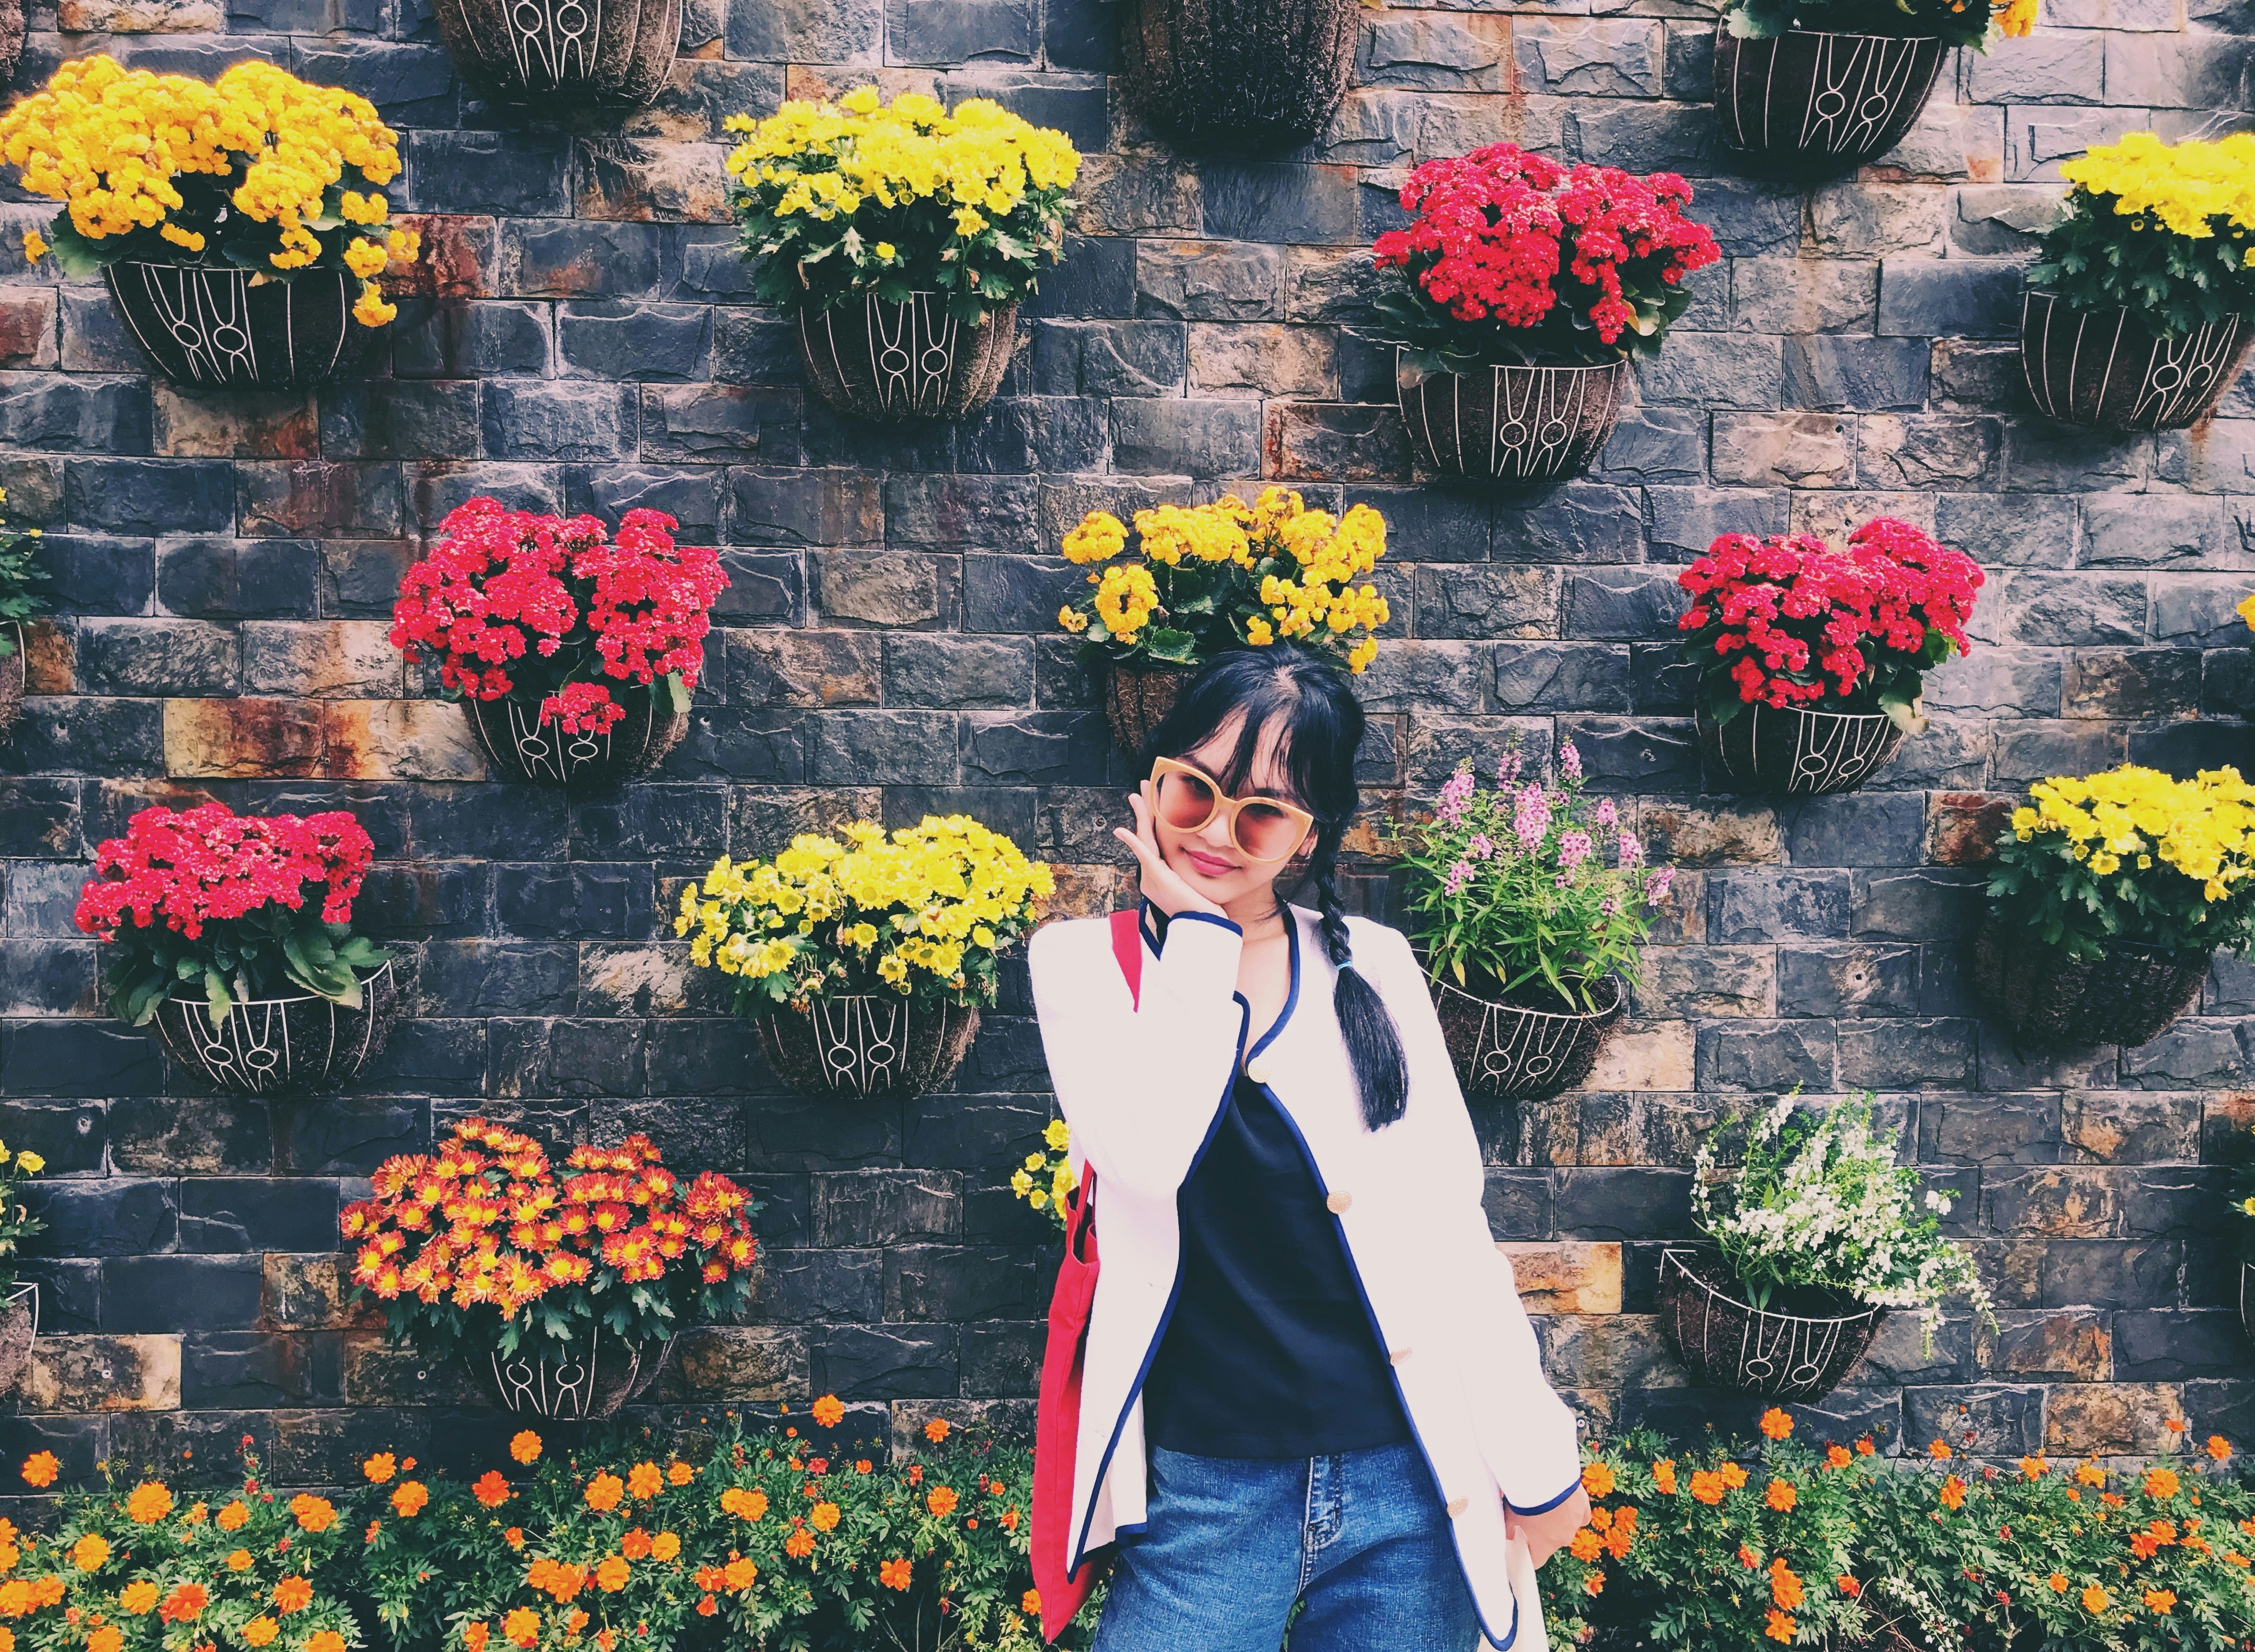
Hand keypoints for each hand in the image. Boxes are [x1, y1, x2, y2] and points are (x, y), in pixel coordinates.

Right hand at [1113, 782, 1224, 919]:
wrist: (1203, 927)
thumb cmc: (1203, 910)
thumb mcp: (1196, 886)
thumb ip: (1190, 874)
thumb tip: (1199, 863)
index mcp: (1160, 875)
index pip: (1154, 842)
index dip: (1151, 821)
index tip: (1153, 801)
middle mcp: (1151, 875)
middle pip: (1146, 837)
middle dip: (1144, 810)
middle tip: (1141, 788)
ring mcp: (1152, 876)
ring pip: (1144, 840)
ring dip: (1140, 816)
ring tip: (1135, 795)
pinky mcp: (1157, 878)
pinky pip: (1144, 856)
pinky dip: (1133, 842)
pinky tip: (1121, 830)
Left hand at [1507, 1486, 1590, 1567]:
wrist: (1546, 1480)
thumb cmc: (1525, 1501)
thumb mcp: (1509, 1517)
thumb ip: (1509, 1530)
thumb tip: (1509, 1535)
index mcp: (1543, 1547)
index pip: (1536, 1561)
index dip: (1529, 1554)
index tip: (1524, 1545)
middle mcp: (1561, 1540)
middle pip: (1551, 1542)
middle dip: (1543, 1532)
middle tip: (1532, 1514)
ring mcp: (1575, 1524)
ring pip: (1566, 1526)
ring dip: (1558, 1518)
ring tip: (1547, 1501)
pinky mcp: (1584, 1508)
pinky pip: (1580, 1514)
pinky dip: (1573, 1508)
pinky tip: (1564, 1498)